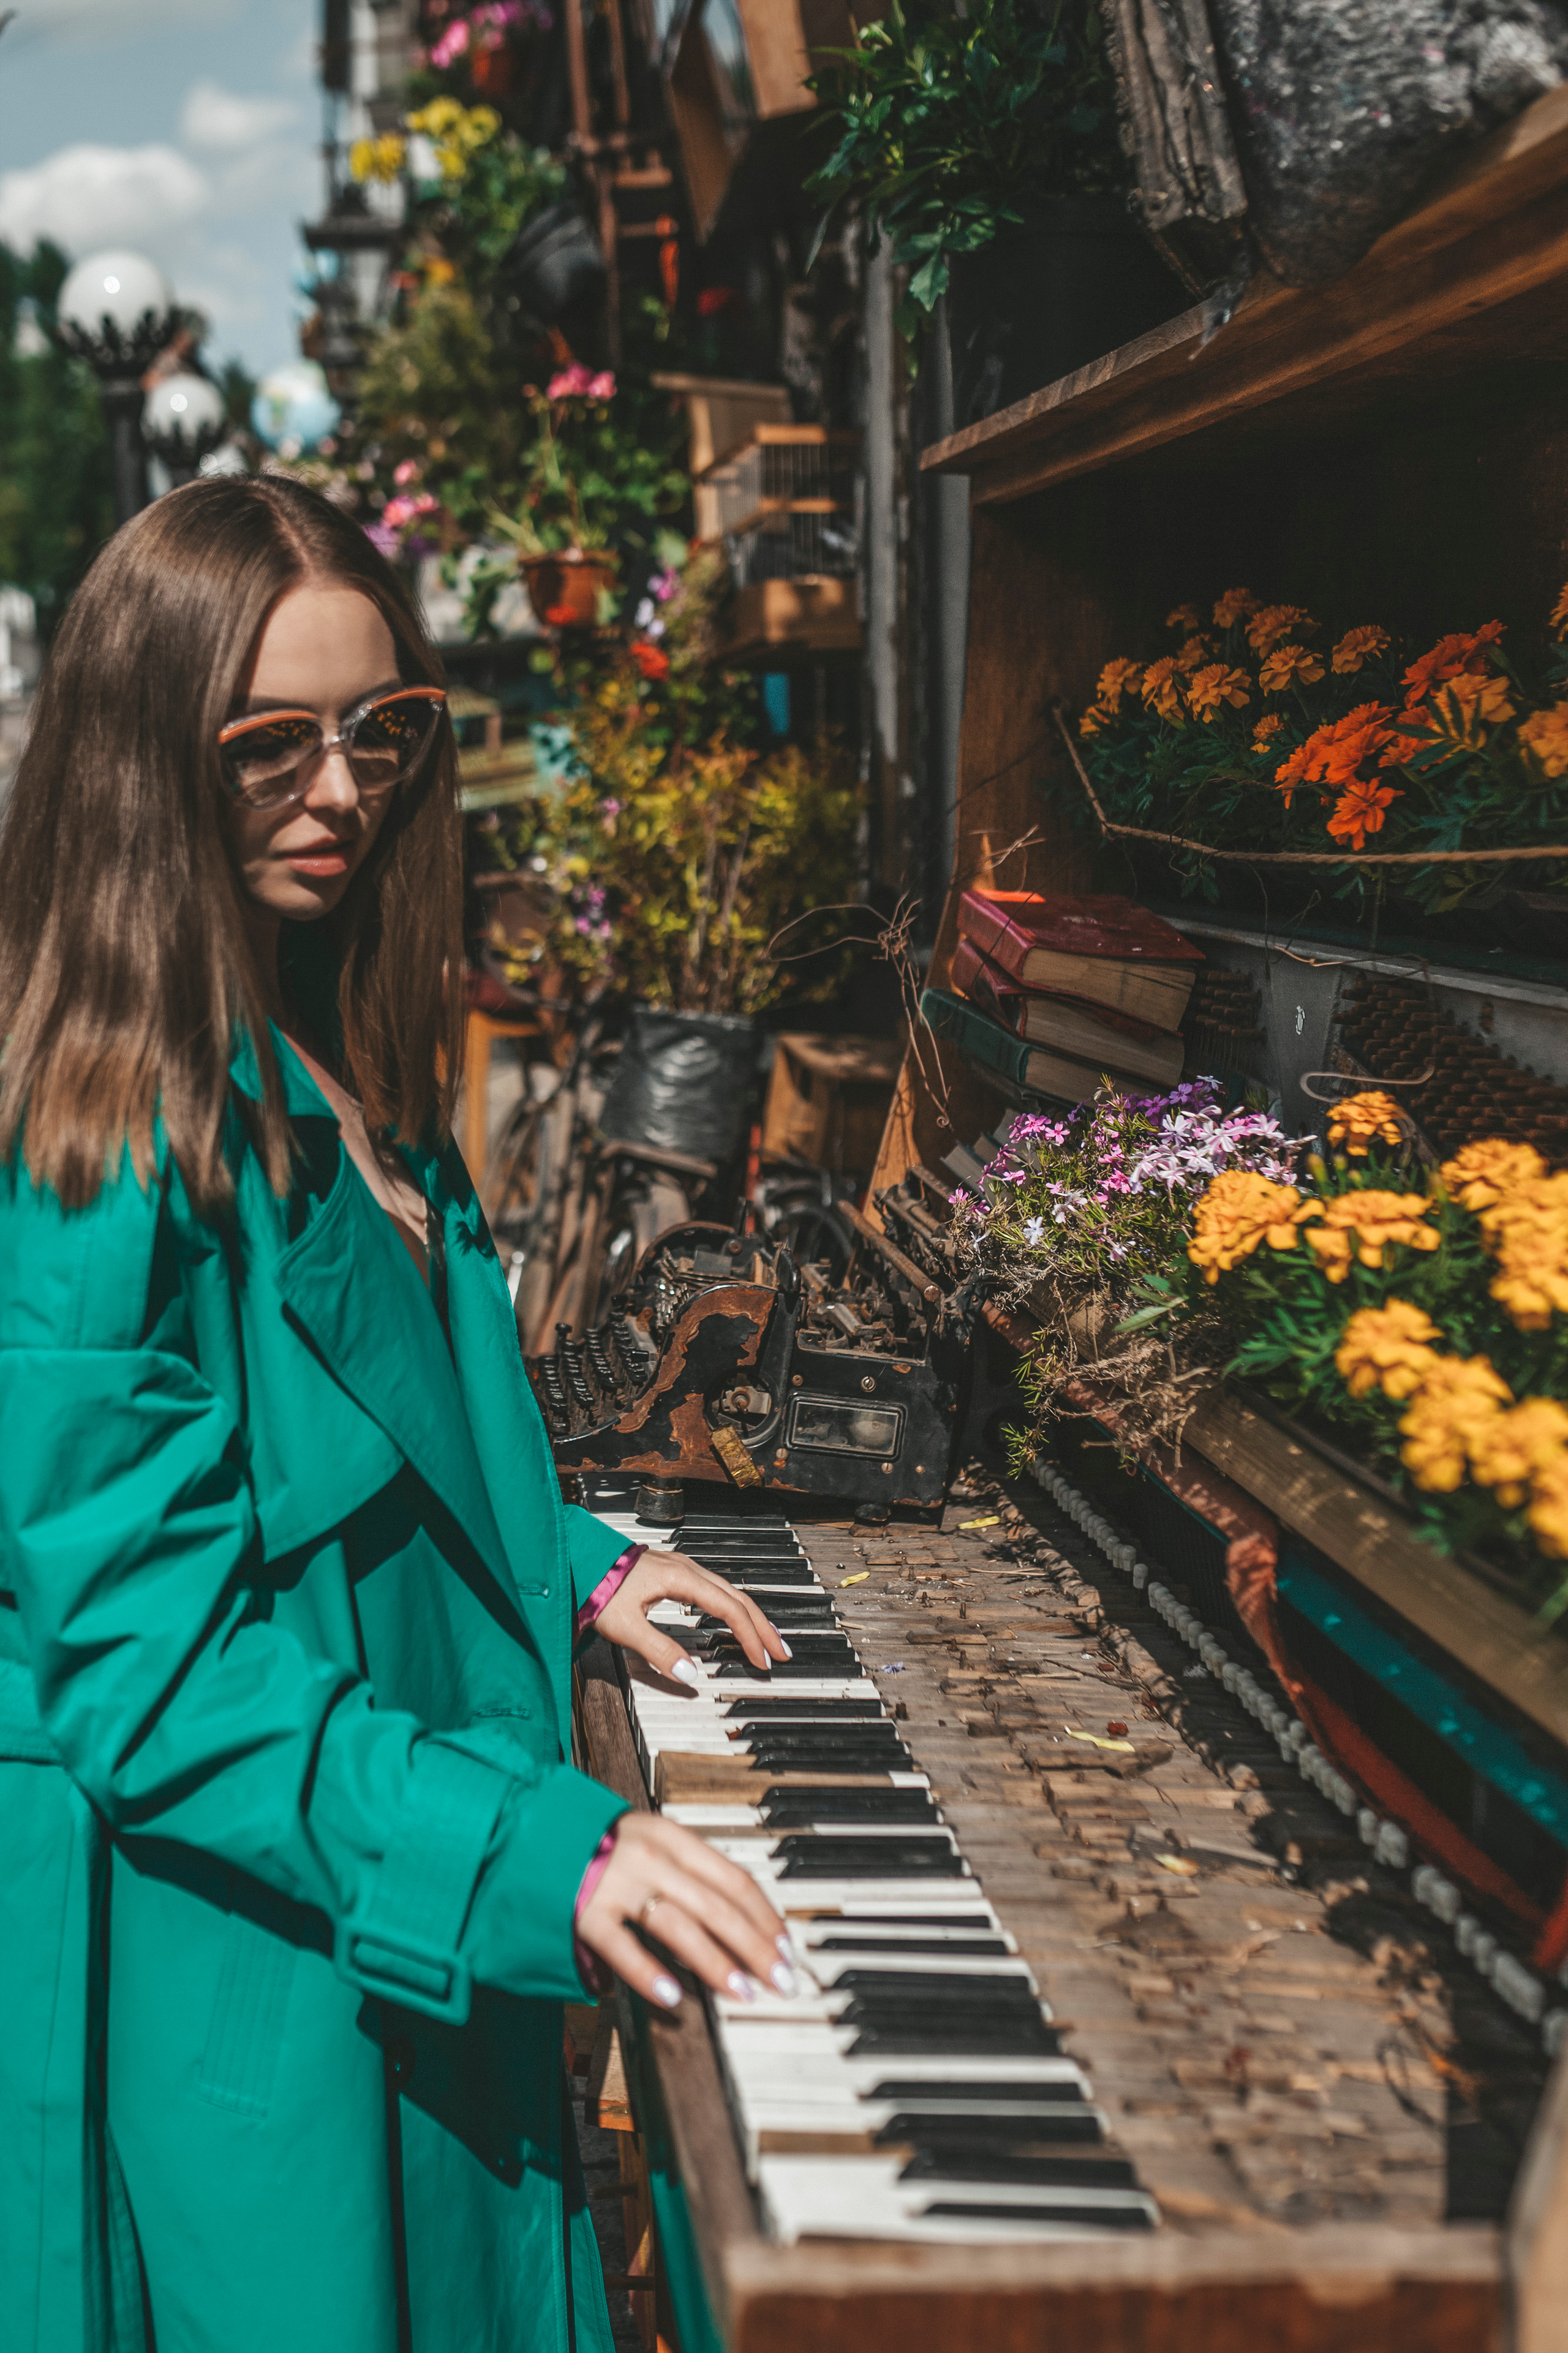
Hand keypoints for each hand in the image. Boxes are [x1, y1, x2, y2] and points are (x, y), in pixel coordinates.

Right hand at [576, 1811, 795, 2009]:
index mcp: (673, 1837)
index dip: (766, 1917)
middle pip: (718, 1906)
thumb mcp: (652, 1843)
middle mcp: (650, 1857)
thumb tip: (741, 1921)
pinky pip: (623, 1948)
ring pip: (680, 1925)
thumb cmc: (601, 1846)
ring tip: (741, 1992)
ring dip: (716, 1962)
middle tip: (781, 1981)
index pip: (735, 1879)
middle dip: (755, 1947)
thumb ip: (690, 1874)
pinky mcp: (584, 1913)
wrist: (531, 1834)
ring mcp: (617, 1884)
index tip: (787, 1950)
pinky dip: (648, 1973)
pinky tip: (672, 1997)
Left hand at [593, 1549, 790, 1684]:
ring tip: (766, 1640)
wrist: (577, 1560)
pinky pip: (715, 1589)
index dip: (749, 1636)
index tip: (762, 1661)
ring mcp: (682, 1568)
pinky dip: (732, 1607)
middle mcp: (687, 1569)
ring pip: (728, 1591)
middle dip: (762, 1626)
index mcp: (682, 1578)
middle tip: (781, 1653)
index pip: (729, 1608)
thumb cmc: (598, 1588)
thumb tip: (690, 1674)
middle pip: (737, 1597)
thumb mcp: (626, 1626)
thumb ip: (658, 1651)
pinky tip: (733, 1619)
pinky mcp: (674, 1572)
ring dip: (750, 1616)